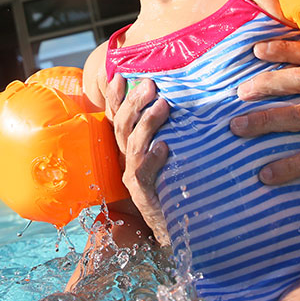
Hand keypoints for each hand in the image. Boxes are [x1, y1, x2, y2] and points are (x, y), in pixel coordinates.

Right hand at [105, 74, 171, 244]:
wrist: (178, 226)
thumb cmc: (178, 182)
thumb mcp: (172, 152)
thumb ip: (171, 130)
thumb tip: (183, 98)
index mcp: (131, 147)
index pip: (118, 117)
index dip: (116, 97)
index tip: (119, 74)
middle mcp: (128, 159)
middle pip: (123, 126)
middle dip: (134, 102)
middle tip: (149, 83)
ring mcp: (134, 176)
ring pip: (133, 145)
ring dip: (147, 123)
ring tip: (163, 105)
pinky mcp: (144, 194)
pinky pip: (145, 174)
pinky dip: (153, 158)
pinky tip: (164, 146)